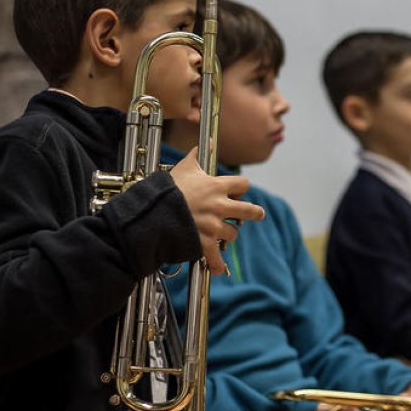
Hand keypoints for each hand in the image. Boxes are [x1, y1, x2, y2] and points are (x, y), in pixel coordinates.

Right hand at [168, 148, 264, 274]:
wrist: (152, 212)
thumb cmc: (167, 189)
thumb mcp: (184, 167)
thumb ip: (197, 154)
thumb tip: (208, 140)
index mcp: (217, 187)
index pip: (243, 185)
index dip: (241, 188)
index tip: (238, 191)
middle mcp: (220, 207)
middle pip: (250, 211)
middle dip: (254, 213)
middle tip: (258, 214)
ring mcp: (214, 226)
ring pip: (233, 234)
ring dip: (229, 235)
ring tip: (221, 235)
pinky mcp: (204, 243)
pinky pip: (216, 257)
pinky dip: (218, 264)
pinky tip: (220, 269)